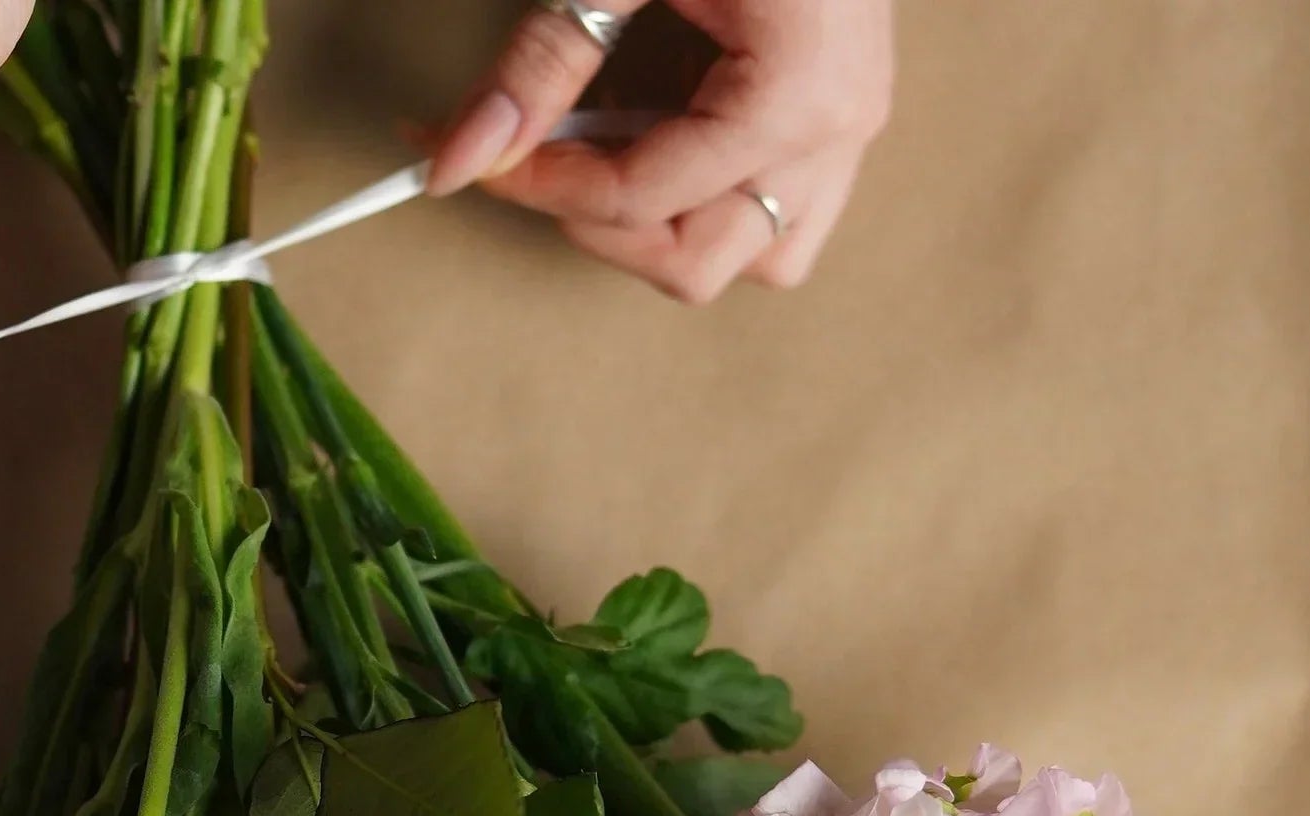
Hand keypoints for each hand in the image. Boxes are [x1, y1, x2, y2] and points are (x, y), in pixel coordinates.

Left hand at [427, 0, 892, 301]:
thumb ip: (540, 59)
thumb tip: (461, 156)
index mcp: (797, 92)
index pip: (638, 199)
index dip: (540, 184)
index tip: (480, 151)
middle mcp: (838, 128)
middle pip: (694, 262)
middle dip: (600, 221)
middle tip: (536, 156)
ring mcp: (848, 127)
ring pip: (753, 255)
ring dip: (667, 225)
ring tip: (608, 144)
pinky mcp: (838, 112)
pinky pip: (778, 208)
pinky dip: (707, 195)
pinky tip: (660, 123)